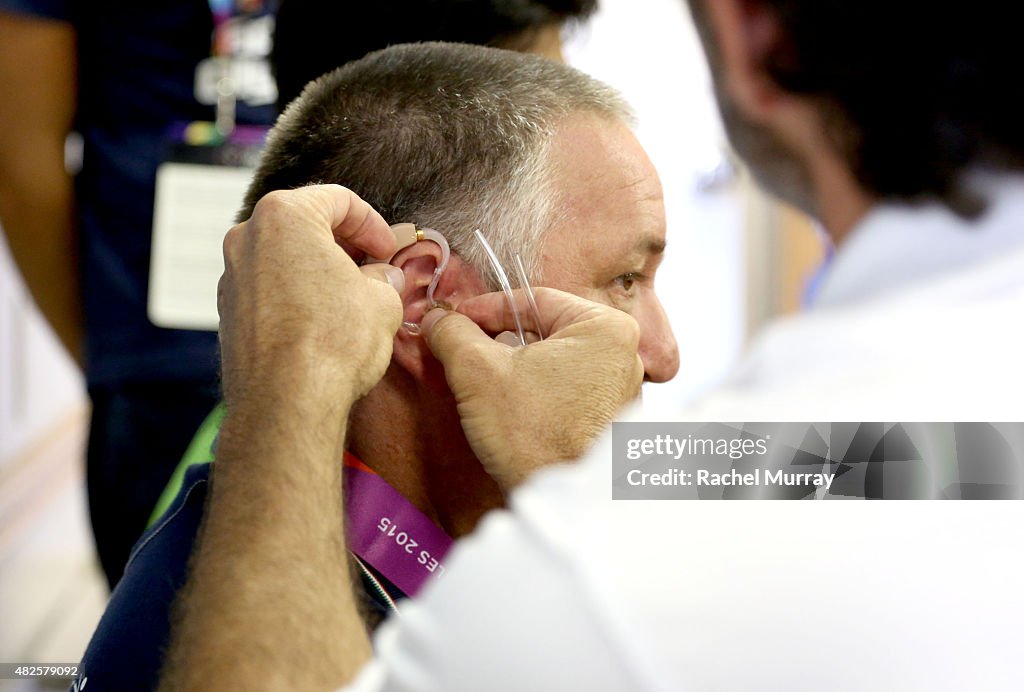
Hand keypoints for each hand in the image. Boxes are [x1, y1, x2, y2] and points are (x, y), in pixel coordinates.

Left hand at [218, 185, 403, 414]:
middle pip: (305, 226)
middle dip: (344, 246)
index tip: (388, 249)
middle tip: (374, 269)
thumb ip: (383, 278)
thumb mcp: (382, 300)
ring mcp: (233, 278)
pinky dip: (297, 296)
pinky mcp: (229, 314)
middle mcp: (248, 238)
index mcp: (284, 216)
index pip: (338, 200)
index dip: (373, 223)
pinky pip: (270, 292)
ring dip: (319, 272)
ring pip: (285, 260)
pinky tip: (324, 324)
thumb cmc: (333, 341)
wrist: (286, 401)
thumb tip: (382, 279)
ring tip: (352, 300)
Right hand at [422, 288, 643, 490]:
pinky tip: (507, 407)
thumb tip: (437, 317)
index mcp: (606, 326)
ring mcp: (621, 389)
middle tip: (460, 351)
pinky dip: (534, 390)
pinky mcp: (611, 419)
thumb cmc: (534, 437)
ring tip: (480, 383)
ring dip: (514, 366)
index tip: (452, 320)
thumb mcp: (478, 372)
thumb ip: (454, 333)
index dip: (483, 308)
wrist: (562, 508)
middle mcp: (625, 353)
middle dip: (497, 340)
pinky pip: (566, 388)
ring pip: (553, 360)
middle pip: (544, 329)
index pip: (532, 299)